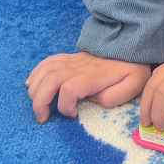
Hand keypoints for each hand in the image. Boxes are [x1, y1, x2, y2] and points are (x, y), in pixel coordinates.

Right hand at [24, 52, 150, 122]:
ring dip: (35, 88)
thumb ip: (113, 97)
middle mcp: (78, 67)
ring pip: (45, 70)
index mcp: (93, 76)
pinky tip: (31, 84)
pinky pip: (47, 61)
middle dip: (40, 101)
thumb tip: (93, 100)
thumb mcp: (133, 86)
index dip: (64, 106)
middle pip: (50, 80)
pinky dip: (35, 73)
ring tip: (36, 104)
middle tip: (42, 117)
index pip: (69, 89)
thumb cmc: (132, 69)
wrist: (131, 46)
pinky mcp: (70, 58)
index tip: (73, 115)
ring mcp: (72, 60)